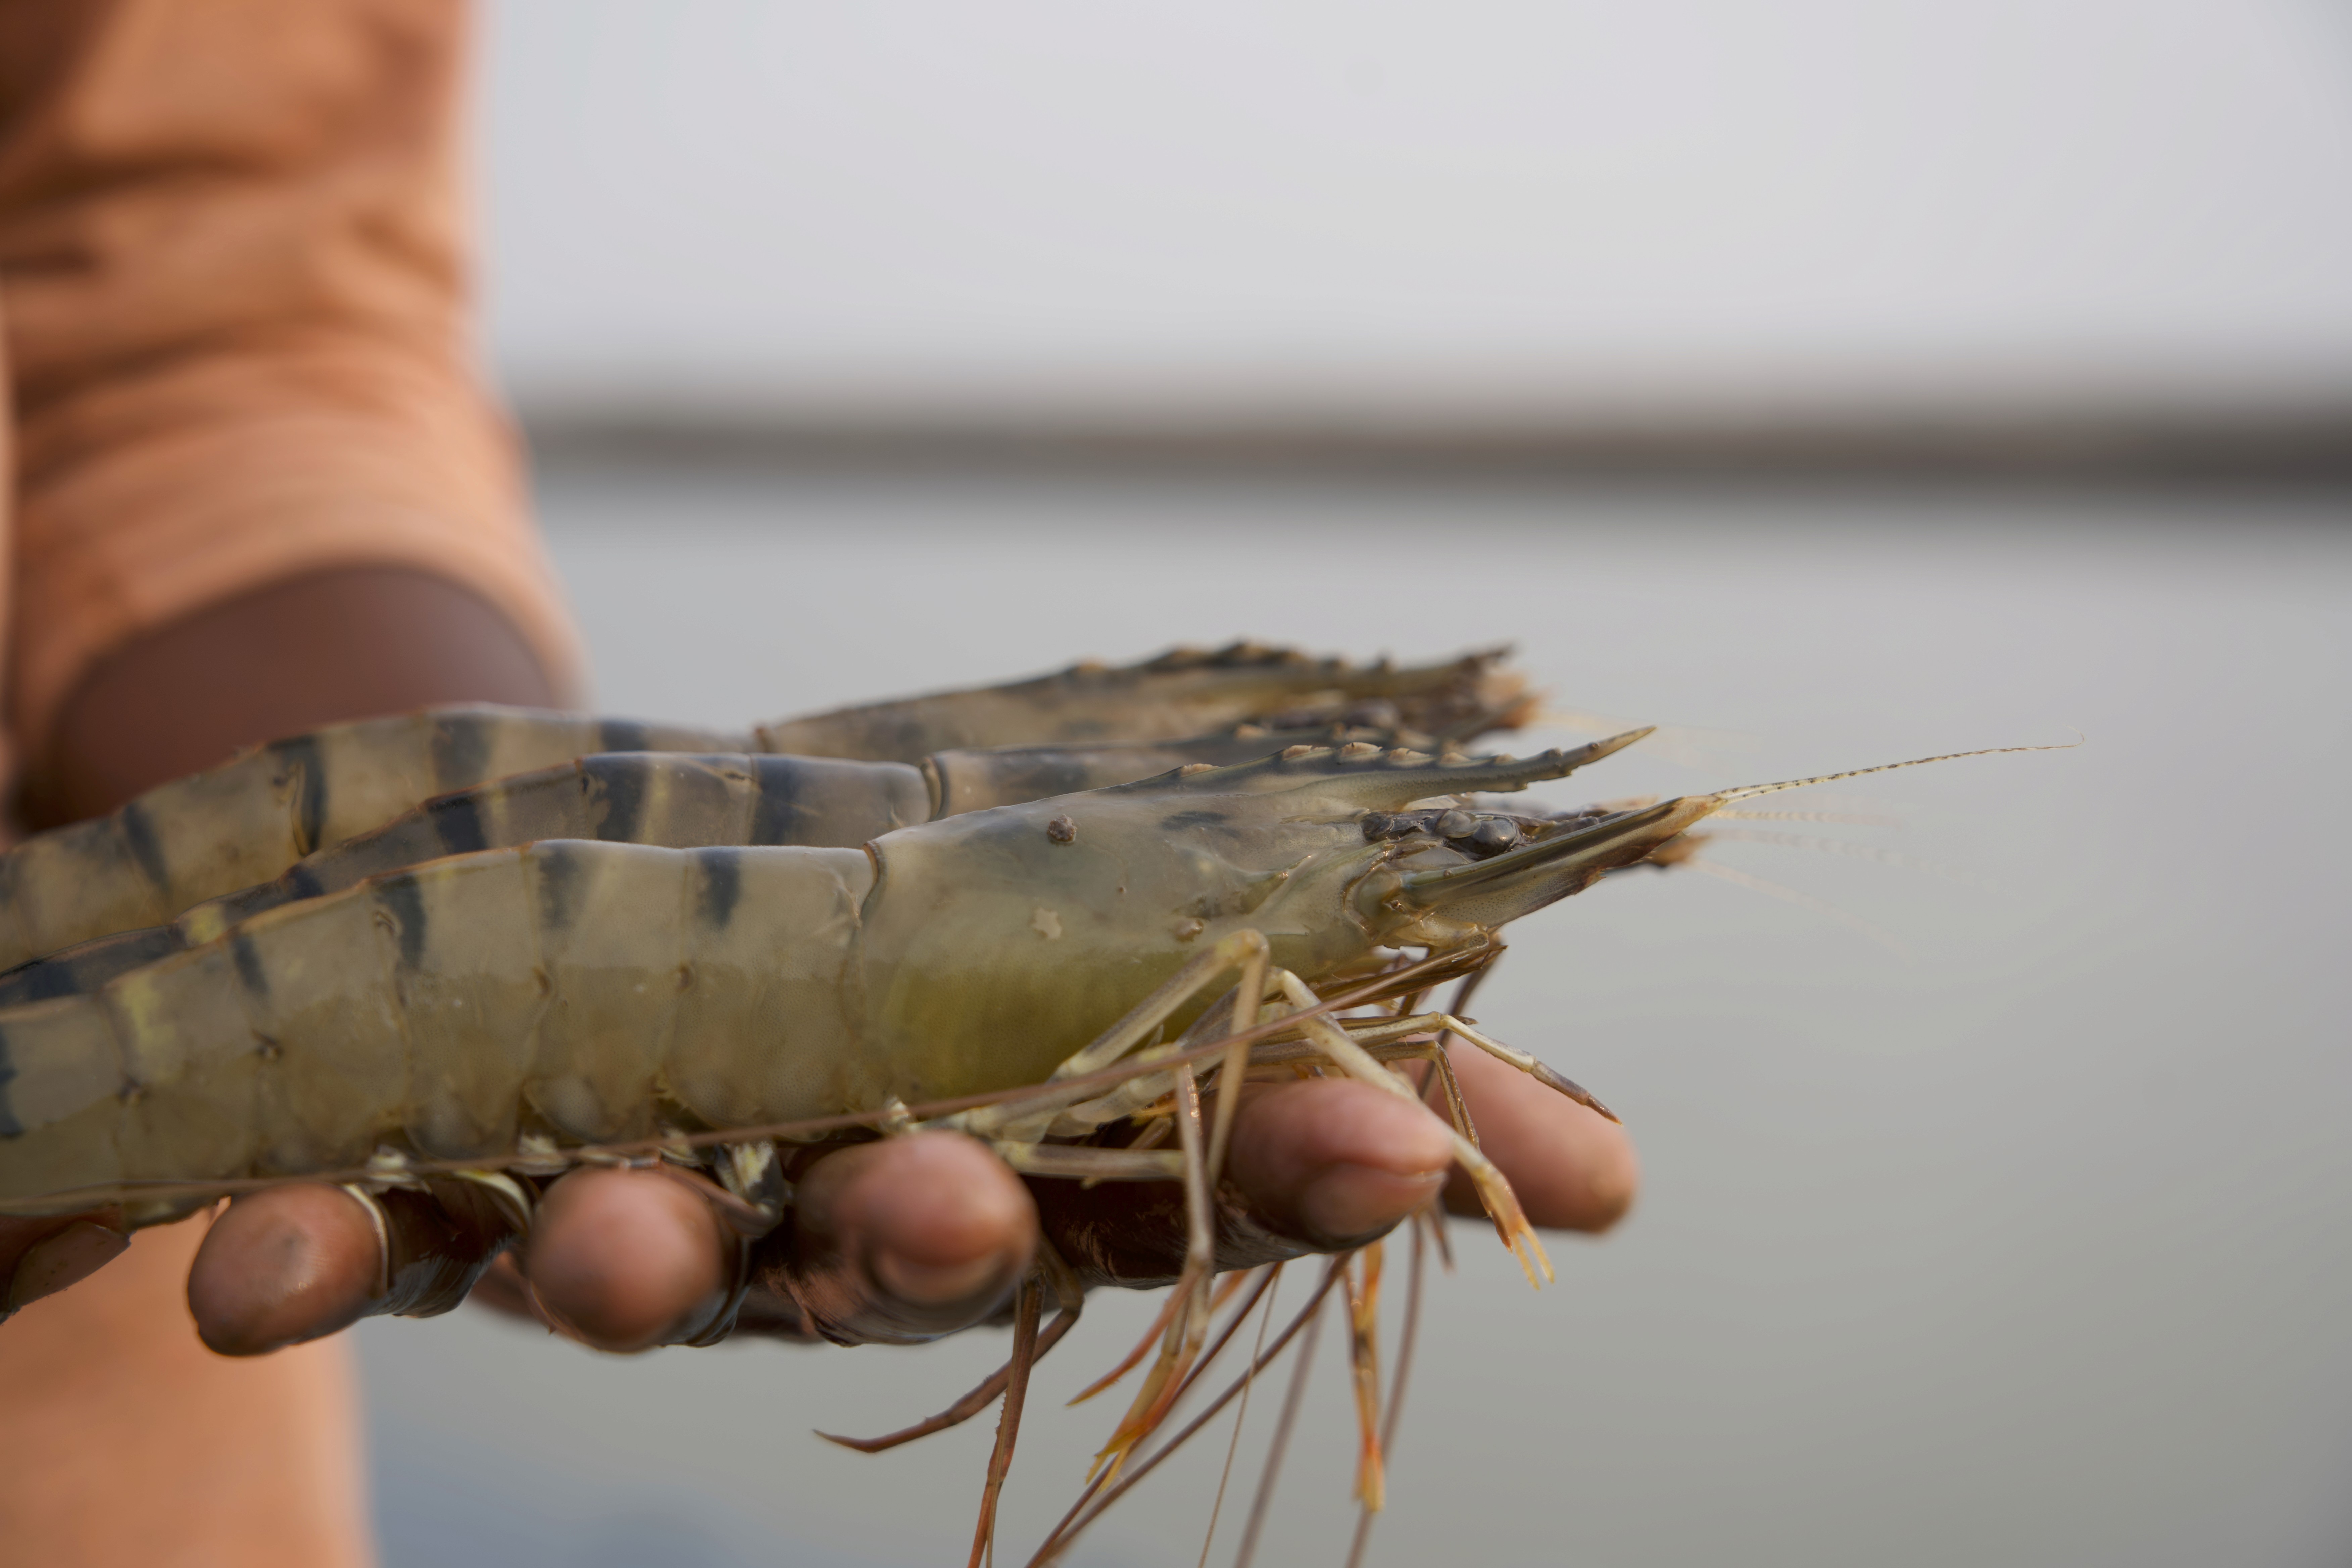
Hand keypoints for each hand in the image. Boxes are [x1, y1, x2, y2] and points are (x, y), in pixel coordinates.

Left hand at [100, 1037, 1627, 1353]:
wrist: (647, 864)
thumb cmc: (925, 915)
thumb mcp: (1130, 916)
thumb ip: (1324, 1039)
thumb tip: (1615, 1174)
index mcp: (1034, 1145)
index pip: (1190, 1180)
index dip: (1289, 1173)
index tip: (1389, 1152)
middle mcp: (853, 1202)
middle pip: (918, 1237)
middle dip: (942, 1223)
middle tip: (950, 1199)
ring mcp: (660, 1201)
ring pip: (663, 1261)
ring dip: (642, 1258)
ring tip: (621, 1241)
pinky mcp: (468, 1172)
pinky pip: (389, 1231)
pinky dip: (325, 1247)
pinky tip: (265, 1261)